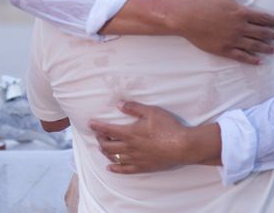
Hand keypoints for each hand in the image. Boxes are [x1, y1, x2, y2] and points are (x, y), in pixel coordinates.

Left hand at [90, 101, 219, 173]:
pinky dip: (115, 168)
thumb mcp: (151, 112)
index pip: (107, 130)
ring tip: (102, 147)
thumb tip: (119, 104)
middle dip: (100, 139)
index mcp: (130, 133)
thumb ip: (134, 108)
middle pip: (107, 145)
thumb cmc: (168, 127)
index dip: (97, 126)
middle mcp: (129, 147)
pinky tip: (109, 167)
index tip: (90, 123)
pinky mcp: (143, 167)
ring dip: (105, 152)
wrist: (183, 146)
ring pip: (114, 158)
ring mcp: (136, 159)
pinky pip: (125, 170)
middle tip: (98, 134)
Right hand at [174, 0, 273, 63]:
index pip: (263, 18)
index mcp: (241, 12)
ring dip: (266, 48)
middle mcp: (240, 27)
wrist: (185, 17)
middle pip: (262, 32)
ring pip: (255, 45)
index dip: (272, 21)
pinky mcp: (224, 49)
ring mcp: (233, 40)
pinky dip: (252, 60)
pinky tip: (259, 61)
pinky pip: (242, 56)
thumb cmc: (201, 0)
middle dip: (273, 34)